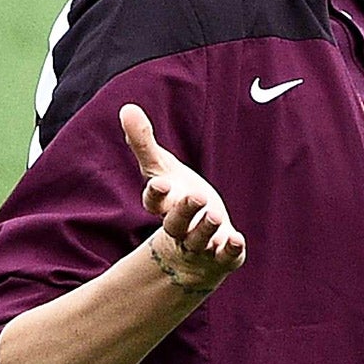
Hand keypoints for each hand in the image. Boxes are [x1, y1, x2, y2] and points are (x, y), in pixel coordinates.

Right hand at [120, 103, 246, 293]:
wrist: (195, 245)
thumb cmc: (176, 197)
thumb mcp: (162, 168)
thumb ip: (144, 143)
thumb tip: (127, 107)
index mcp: (163, 205)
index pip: (154, 202)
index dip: (156, 194)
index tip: (161, 184)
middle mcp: (179, 227)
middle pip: (175, 223)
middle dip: (185, 211)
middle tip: (197, 196)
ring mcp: (200, 243)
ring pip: (199, 239)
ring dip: (206, 229)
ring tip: (215, 215)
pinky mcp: (221, 254)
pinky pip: (225, 255)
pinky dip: (230, 250)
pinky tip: (236, 239)